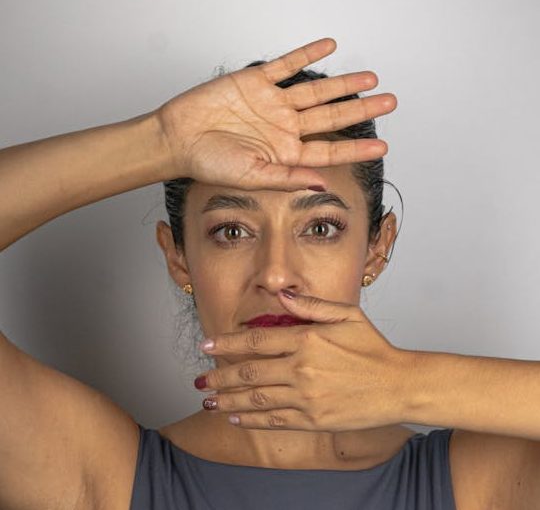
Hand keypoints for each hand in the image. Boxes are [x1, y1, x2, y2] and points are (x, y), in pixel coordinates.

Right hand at [157, 37, 396, 191]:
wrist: (177, 138)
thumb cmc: (209, 163)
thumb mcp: (251, 177)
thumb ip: (288, 178)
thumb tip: (321, 183)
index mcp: (286, 153)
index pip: (329, 150)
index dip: (356, 147)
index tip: (382, 146)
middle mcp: (284, 128)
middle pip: (331, 116)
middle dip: (361, 109)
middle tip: (390, 101)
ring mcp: (272, 104)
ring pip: (316, 90)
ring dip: (343, 83)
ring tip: (370, 78)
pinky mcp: (256, 82)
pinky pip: (286, 65)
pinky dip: (307, 54)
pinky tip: (329, 46)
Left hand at [193, 289, 414, 430]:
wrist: (400, 385)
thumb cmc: (375, 348)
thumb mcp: (347, 315)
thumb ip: (311, 305)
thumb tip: (283, 294)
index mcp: (307, 340)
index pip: (256, 341)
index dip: (228, 343)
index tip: (208, 344)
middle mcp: (301, 369)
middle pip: (249, 372)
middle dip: (219, 376)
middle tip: (199, 379)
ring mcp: (306, 397)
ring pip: (256, 399)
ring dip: (228, 400)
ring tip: (208, 400)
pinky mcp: (313, 419)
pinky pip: (274, 420)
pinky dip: (252, 420)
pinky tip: (236, 418)